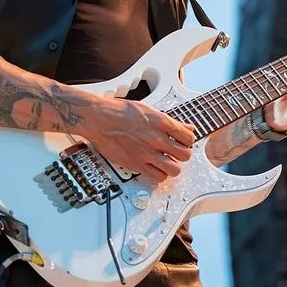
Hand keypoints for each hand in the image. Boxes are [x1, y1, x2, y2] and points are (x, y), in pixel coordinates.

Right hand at [79, 94, 194, 183]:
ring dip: (173, 166)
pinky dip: (160, 174)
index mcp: (160, 122)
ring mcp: (146, 153)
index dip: (188, 140)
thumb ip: (170, 121)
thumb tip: (186, 126)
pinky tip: (156, 167)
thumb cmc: (119, 112)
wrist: (98, 118)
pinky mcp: (136, 164)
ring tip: (168, 162)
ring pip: (175, 169)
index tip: (183, 140)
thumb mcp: (149, 109)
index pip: (188, 137)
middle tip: (176, 152)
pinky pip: (158, 177)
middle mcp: (155, 138)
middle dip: (183, 153)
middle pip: (185, 154)